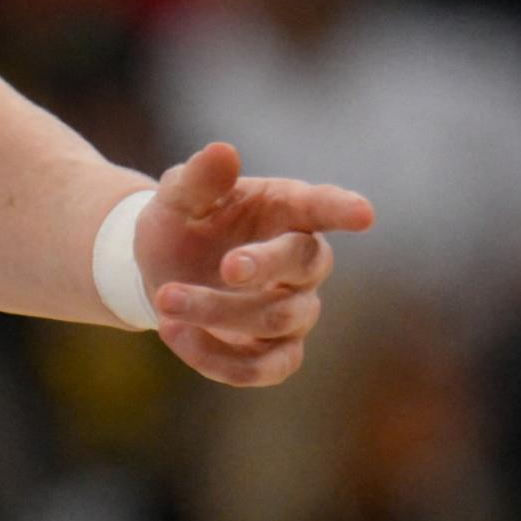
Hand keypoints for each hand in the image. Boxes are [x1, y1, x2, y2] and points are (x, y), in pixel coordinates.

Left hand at [130, 143, 375, 389]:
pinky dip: (217, 358)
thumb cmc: (181, 222)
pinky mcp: (273, 353)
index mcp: (285, 209)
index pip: (321, 206)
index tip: (362, 213)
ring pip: (277, 319)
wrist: (157, 268)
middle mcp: (299, 262)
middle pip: (306, 264)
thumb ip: (198, 178)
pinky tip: (174, 333)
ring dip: (219, 312)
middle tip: (226, 266)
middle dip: (266, 266)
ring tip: (166, 298)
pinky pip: (263, 368)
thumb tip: (222, 152)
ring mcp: (292, 310)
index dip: (342, 209)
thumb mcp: (177, 195)